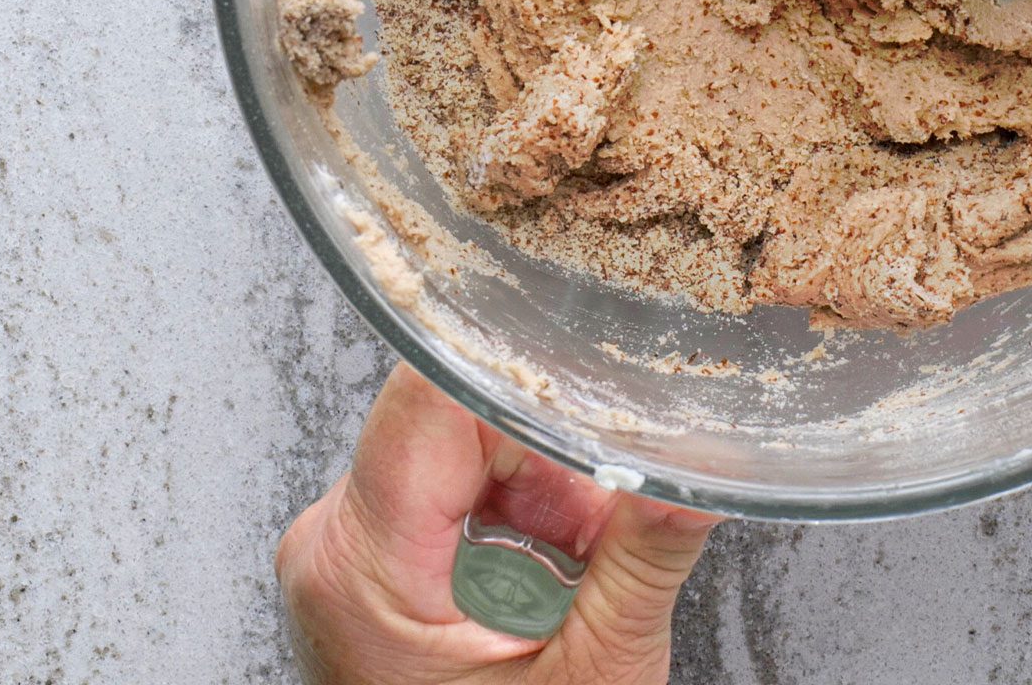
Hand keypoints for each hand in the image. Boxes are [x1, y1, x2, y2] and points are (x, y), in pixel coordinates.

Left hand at [276, 363, 716, 684]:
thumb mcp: (596, 677)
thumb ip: (644, 559)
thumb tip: (701, 472)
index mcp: (360, 567)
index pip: (430, 400)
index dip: (519, 376)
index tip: (594, 378)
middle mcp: (331, 545)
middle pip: (454, 421)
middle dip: (552, 456)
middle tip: (609, 519)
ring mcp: (344, 551)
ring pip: (461, 448)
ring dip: (545, 488)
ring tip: (584, 562)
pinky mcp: (368, 559)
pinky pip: (453, 489)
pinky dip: (520, 514)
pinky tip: (557, 567)